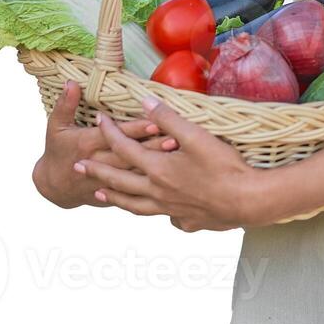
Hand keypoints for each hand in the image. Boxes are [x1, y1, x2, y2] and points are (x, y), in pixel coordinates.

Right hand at [32, 79, 178, 208]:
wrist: (54, 188)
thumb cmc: (58, 151)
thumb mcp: (55, 126)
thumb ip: (65, 104)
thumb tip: (71, 82)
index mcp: (88, 144)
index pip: (116, 135)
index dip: (135, 129)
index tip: (155, 121)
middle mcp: (100, 162)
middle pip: (132, 154)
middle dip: (154, 147)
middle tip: (178, 138)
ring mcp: (108, 180)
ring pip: (137, 172)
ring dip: (158, 163)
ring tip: (180, 154)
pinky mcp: (116, 192)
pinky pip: (137, 188)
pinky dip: (154, 181)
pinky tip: (173, 174)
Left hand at [74, 98, 267, 231]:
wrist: (246, 201)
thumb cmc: (224, 166)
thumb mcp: (196, 136)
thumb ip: (168, 118)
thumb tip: (144, 102)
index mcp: (157, 169)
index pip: (124, 148)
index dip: (110, 132)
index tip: (98, 120)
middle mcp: (157, 192)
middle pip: (120, 181)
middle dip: (97, 170)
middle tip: (78, 166)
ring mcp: (170, 209)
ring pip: (134, 204)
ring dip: (115, 197)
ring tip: (100, 194)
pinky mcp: (186, 220)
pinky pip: (162, 217)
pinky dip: (152, 211)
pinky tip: (156, 210)